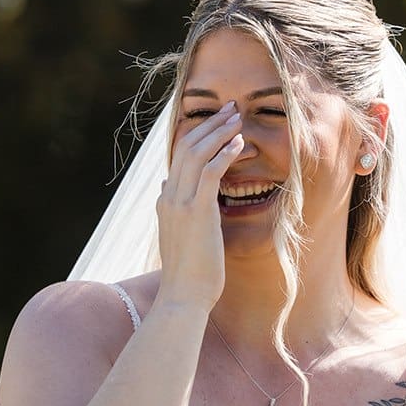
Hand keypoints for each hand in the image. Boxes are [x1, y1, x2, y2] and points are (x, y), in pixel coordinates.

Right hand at [155, 100, 243, 309]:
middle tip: (230, 109)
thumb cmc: (188, 273)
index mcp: (166, 201)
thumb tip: (167, 186)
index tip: (216, 123)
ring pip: (197, 153)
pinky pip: (211, 171)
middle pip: (186, 147)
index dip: (197, 135)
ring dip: (218, 132)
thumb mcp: (176, 235)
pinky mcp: (197, 211)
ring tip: (237, 118)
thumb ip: (172, 209)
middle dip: (209, 125)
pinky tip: (239, 143)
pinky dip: (224, 153)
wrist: (183, 296)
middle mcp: (169, 197)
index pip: (178, 157)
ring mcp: (181, 203)